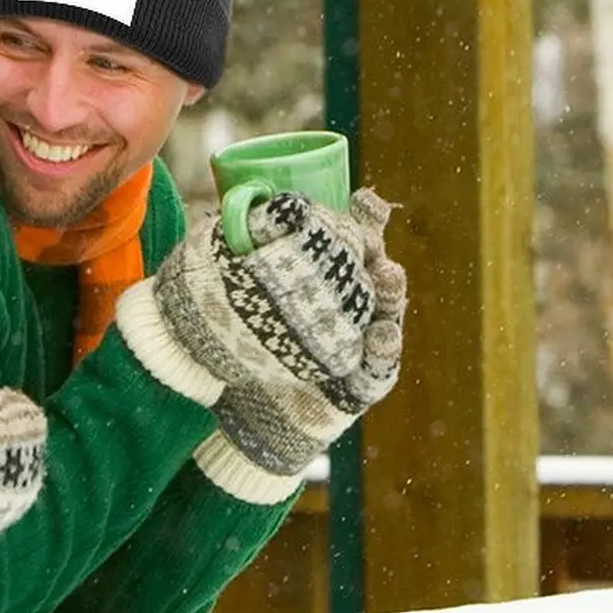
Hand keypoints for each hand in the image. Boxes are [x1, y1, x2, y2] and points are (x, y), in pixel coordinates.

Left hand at [118, 188, 404, 496]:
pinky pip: (378, 366)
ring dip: (391, 294)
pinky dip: (381, 350)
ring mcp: (359, 345)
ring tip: (388, 275)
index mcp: (324, 280)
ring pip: (385, 314)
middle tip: (376, 237)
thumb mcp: (230, 296)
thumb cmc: (234, 342)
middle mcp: (348, 307)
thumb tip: (221, 214)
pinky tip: (380, 334)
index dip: (363, 221)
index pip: (350, 245)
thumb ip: (233, 259)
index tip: (365, 201)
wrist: (234, 411)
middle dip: (379, 253)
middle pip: (375, 273)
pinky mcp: (360, 384)